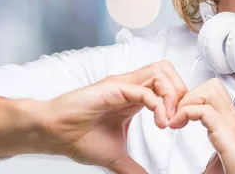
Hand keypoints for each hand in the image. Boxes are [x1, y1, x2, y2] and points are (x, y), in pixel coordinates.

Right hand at [39, 60, 186, 172]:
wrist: (54, 134)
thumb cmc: (78, 137)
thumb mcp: (115, 155)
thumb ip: (133, 166)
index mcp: (135, 97)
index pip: (168, 84)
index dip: (179, 100)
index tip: (179, 123)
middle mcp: (131, 86)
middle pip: (168, 71)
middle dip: (180, 92)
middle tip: (179, 117)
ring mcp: (123, 85)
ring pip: (159, 72)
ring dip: (171, 94)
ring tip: (169, 119)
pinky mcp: (113, 88)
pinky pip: (143, 88)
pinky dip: (157, 103)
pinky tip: (159, 121)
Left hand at [168, 78, 234, 173]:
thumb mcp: (226, 153)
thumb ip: (215, 148)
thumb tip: (204, 159)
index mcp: (232, 120)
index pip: (214, 91)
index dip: (194, 97)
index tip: (181, 113)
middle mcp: (233, 117)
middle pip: (212, 86)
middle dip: (189, 95)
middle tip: (177, 113)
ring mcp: (231, 122)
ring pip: (209, 92)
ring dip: (187, 102)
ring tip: (177, 118)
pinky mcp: (226, 132)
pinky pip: (203, 110)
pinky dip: (185, 113)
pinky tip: (177, 125)